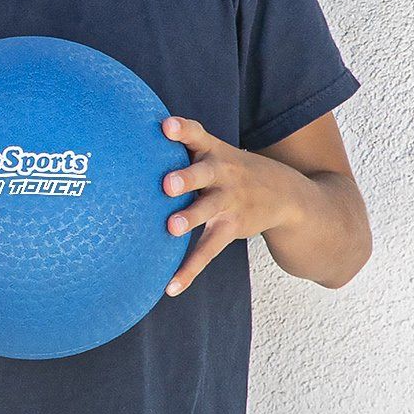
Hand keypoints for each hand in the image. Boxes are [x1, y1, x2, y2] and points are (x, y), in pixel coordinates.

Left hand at [159, 116, 302, 296]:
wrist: (286, 193)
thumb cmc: (230, 169)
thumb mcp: (215, 151)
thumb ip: (183, 147)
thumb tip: (128, 145)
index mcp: (213, 151)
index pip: (196, 134)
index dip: (182, 130)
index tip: (165, 126)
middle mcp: (221, 173)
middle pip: (204, 172)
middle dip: (186, 177)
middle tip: (167, 184)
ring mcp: (228, 201)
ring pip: (208, 209)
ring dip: (190, 218)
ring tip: (172, 228)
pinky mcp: (231, 227)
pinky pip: (208, 249)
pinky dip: (190, 269)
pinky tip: (171, 286)